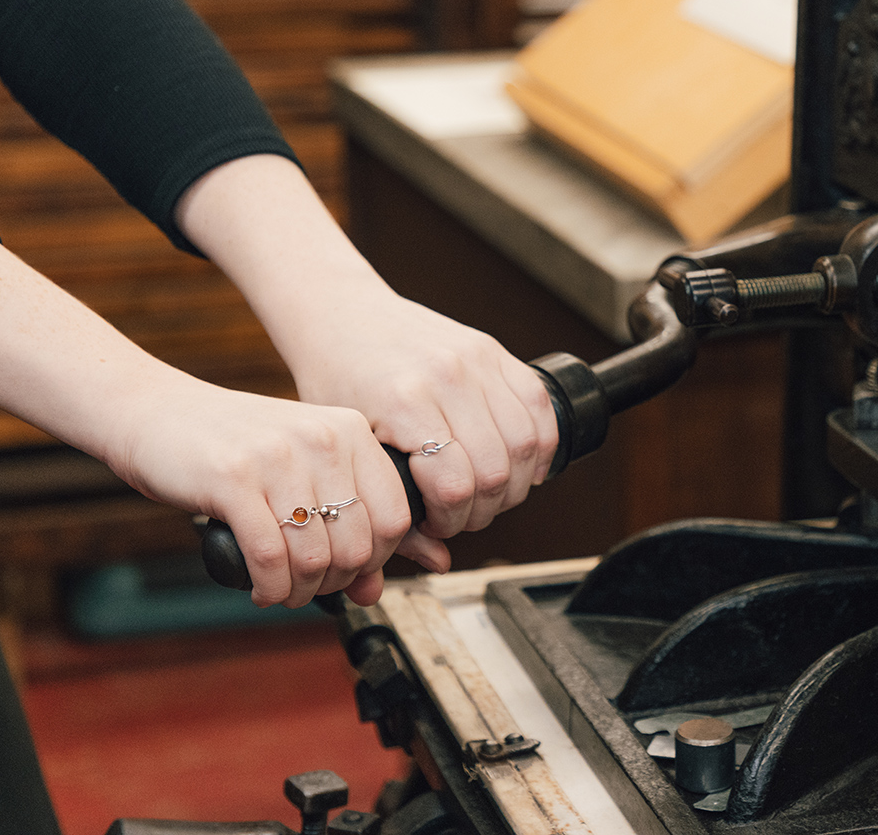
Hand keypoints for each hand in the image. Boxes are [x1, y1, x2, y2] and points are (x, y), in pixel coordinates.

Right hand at [0, 232, 414, 607]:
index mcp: (350, 431)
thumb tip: (372, 592)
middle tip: (309, 586)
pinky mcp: (232, 480)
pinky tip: (260, 588)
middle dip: (335, 582)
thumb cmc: (234, 447)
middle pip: (357, 545)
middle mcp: (323, 439)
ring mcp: (278, 458)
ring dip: (299, 591)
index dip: (375, 559)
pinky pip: (269, 558)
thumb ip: (342, 523)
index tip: (349, 571)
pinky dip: (268, 588)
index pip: (395, 517)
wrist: (156, 413)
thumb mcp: (300, 472)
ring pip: (315, 557)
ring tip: (281, 589)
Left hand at [283, 290, 558, 562]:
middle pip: (497, 470)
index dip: (452, 520)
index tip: (436, 523)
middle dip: (484, 508)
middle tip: (461, 513)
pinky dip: (539, 445)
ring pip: (528, 443)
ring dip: (516, 482)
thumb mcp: (352, 449)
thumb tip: (437, 561)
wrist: (342, 315)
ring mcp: (475, 359)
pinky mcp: (494, 350)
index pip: (456, 485)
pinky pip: (540, 407)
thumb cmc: (337, 380)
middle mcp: (446, 376)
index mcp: (403, 401)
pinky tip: (520, 463)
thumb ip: (393, 509)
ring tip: (488, 491)